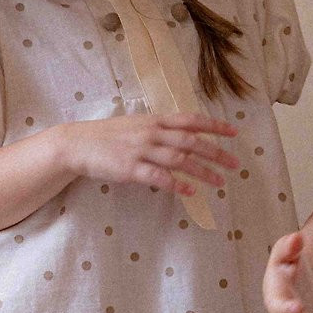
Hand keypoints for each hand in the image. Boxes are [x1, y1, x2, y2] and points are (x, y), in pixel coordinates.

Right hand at [64, 112, 239, 196]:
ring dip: (202, 171)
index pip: (191, 120)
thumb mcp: (135, 124)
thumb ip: (158, 129)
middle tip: (235, 164)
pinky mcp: (130, 169)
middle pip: (191, 141)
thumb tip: (183, 134)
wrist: (77, 144)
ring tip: (219, 182)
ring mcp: (141, 150)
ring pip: (180, 160)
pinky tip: (190, 192)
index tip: (234, 133)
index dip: (214, 125)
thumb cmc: (107, 136)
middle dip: (216, 152)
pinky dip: (177, 185)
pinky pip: (159, 178)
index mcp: (154, 120)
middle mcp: (151, 133)